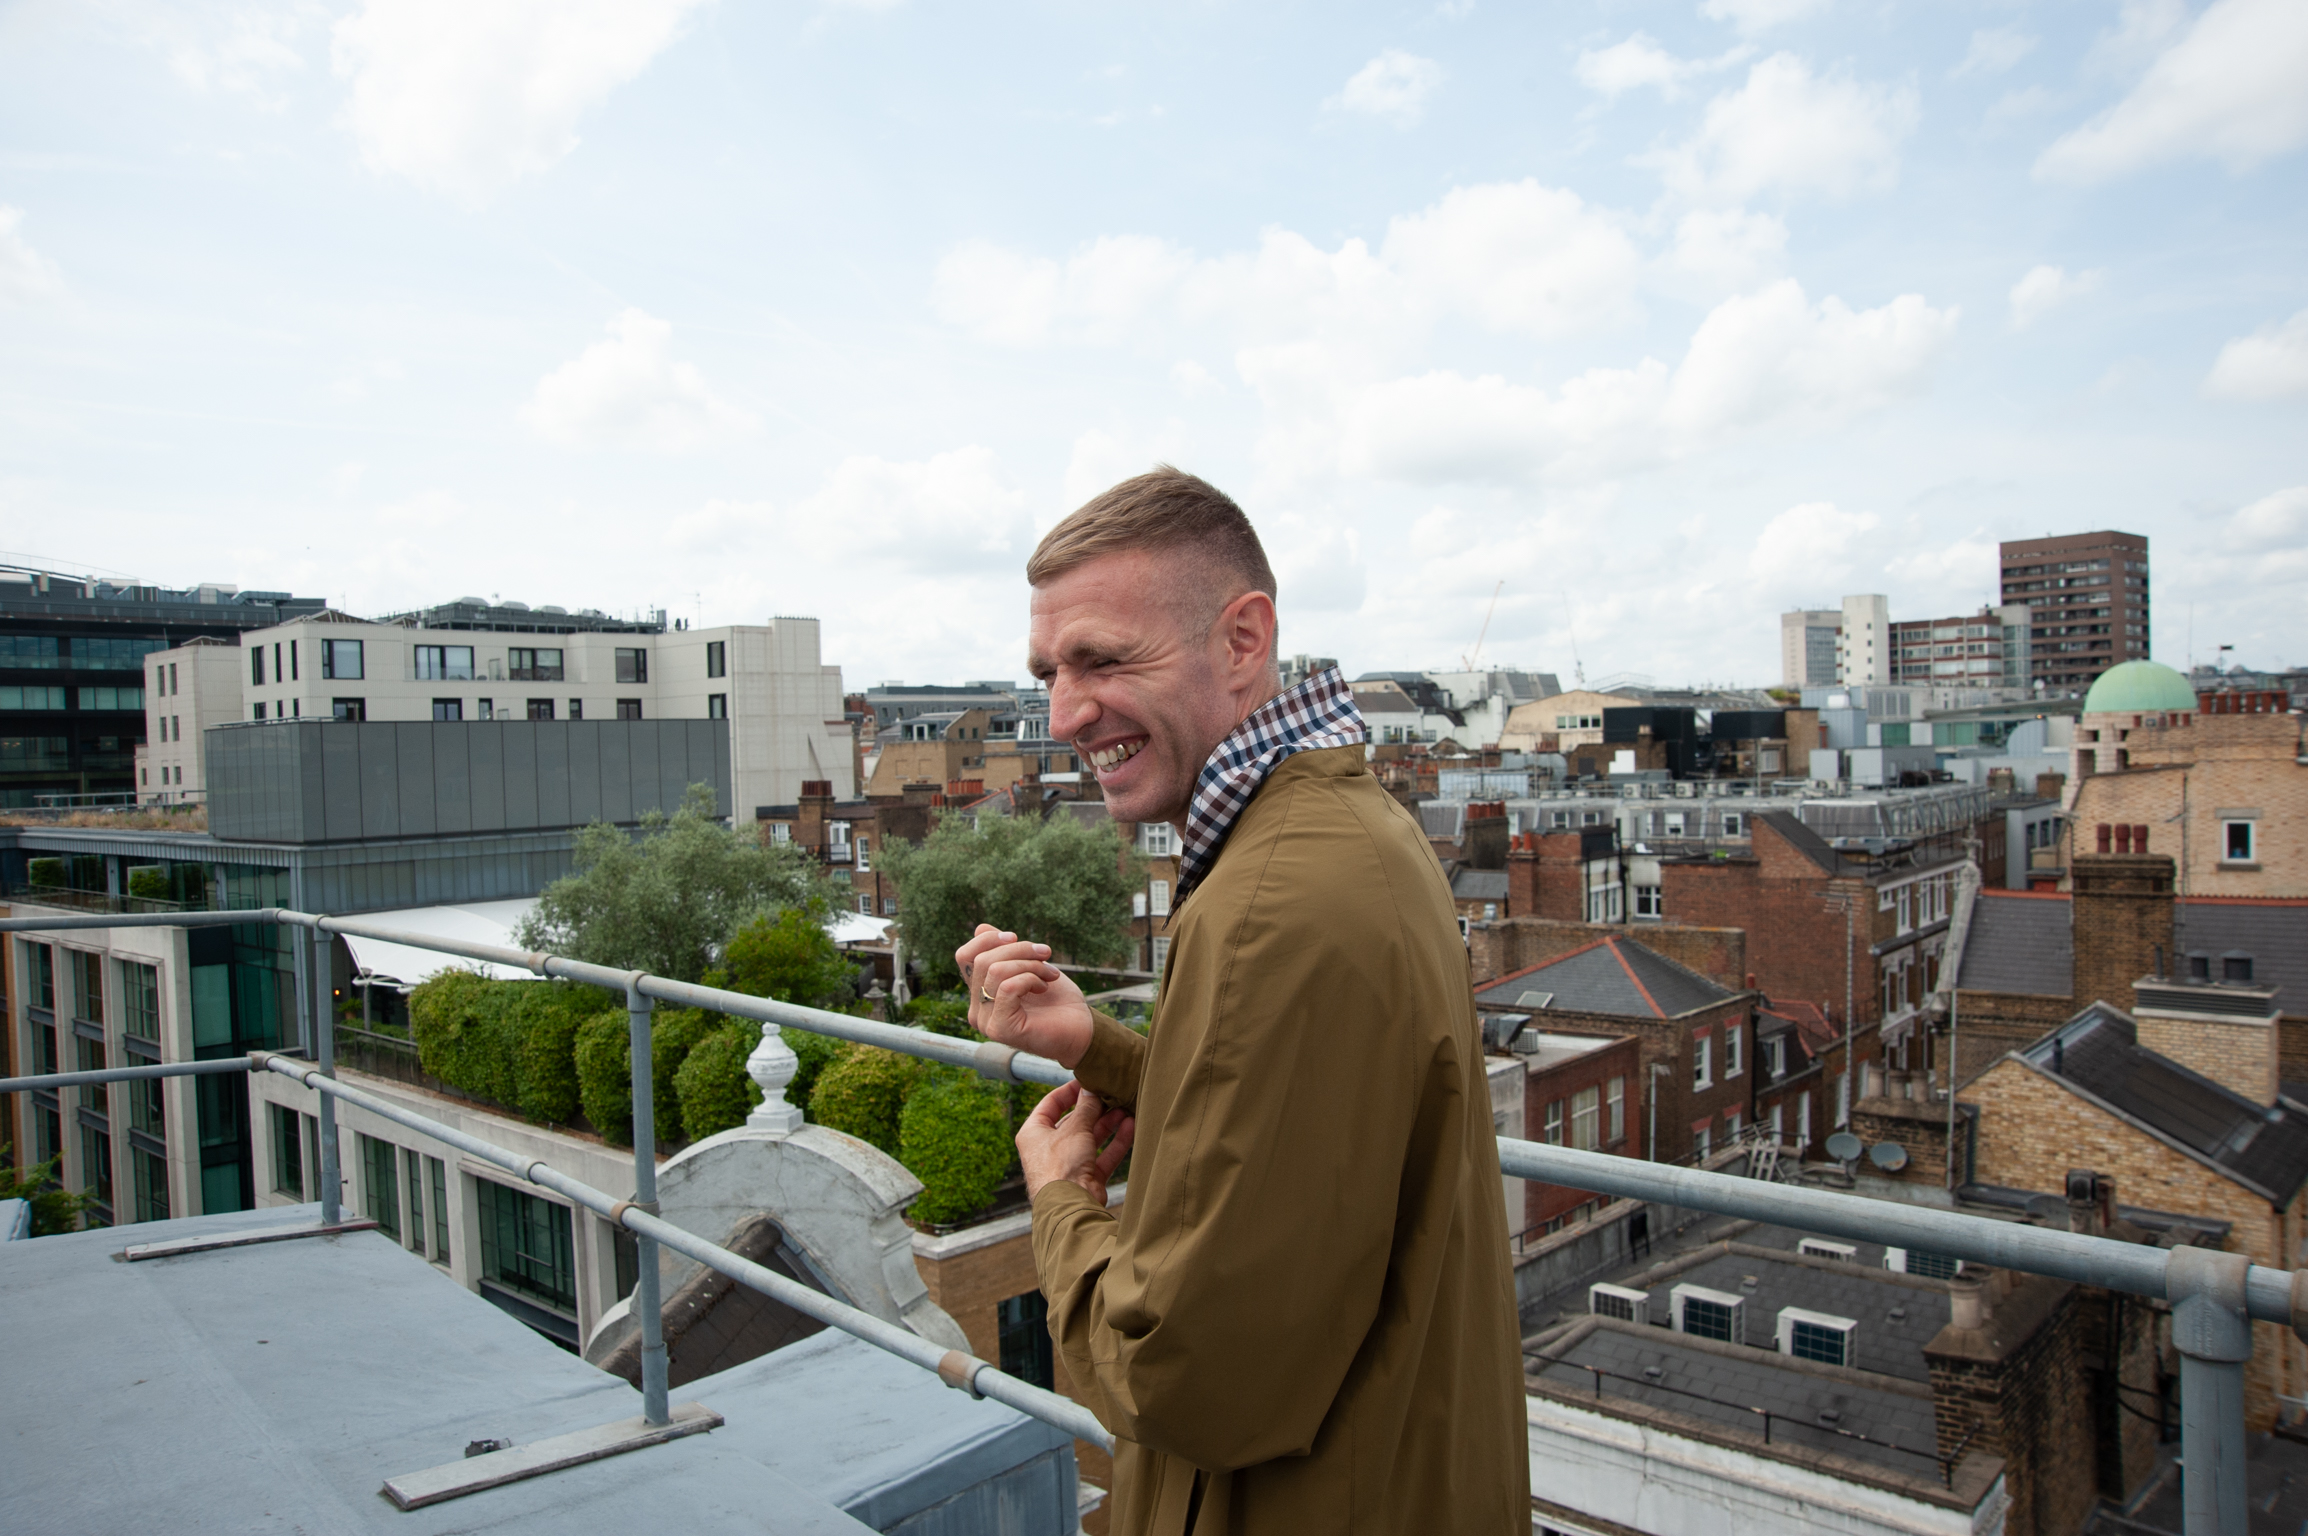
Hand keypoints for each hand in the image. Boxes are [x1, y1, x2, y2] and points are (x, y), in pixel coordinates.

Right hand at [956, 923, 1093, 1069]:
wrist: (1081, 1031)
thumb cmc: (1057, 1001)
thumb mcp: (1030, 966)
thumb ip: (1004, 951)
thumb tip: (981, 928)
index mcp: (979, 994)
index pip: (964, 956)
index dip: (988, 939)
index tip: (1016, 937)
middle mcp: (976, 1010)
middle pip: (982, 960)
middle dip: (1019, 949)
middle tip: (1046, 953)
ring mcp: (986, 1022)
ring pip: (995, 970)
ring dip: (1030, 964)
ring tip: (1050, 974)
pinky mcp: (1000, 1029)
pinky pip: (1007, 987)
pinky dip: (1030, 979)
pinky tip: (1044, 987)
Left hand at [1019, 1081, 1134, 1202]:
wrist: (1069, 1207)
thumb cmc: (1060, 1166)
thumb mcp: (1074, 1129)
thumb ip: (1086, 1108)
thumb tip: (1091, 1089)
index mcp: (1033, 1133)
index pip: (1050, 1104)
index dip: (1069, 1092)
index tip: (1086, 1081)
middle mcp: (1048, 1149)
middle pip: (1074, 1122)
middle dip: (1094, 1110)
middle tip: (1111, 1096)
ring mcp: (1067, 1164)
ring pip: (1090, 1138)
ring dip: (1108, 1124)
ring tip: (1125, 1109)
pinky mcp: (1086, 1178)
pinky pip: (1102, 1156)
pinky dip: (1115, 1143)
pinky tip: (1130, 1127)